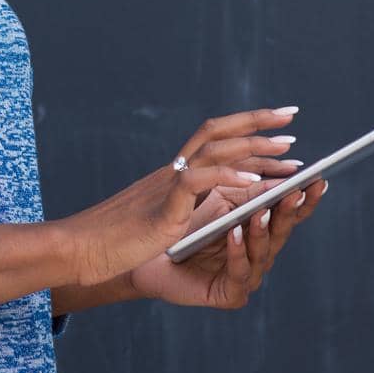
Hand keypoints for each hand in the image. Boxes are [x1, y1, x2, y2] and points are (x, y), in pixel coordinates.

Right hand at [58, 107, 306, 288]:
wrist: (80, 250)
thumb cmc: (118, 239)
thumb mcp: (163, 217)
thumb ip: (188, 204)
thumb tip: (224, 199)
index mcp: (174, 173)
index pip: (215, 136)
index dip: (248, 124)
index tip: (280, 122)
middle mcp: (173, 171)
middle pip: (220, 133)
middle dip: (259, 124)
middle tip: (293, 122)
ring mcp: (167, 186)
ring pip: (214, 150)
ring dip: (254, 148)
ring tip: (287, 151)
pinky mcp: (163, 208)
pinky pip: (198, 182)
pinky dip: (227, 178)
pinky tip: (254, 182)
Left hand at [128, 175, 328, 308]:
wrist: (148, 258)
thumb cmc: (184, 227)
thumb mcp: (216, 202)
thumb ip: (245, 190)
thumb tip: (278, 169)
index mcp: (260, 231)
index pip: (289, 213)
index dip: (304, 197)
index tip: (318, 177)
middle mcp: (259, 254)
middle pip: (281, 231)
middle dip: (291, 211)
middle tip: (298, 190)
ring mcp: (246, 276)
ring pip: (262, 252)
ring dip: (262, 230)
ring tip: (261, 210)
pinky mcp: (229, 294)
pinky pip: (237, 272)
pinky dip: (237, 252)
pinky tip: (234, 233)